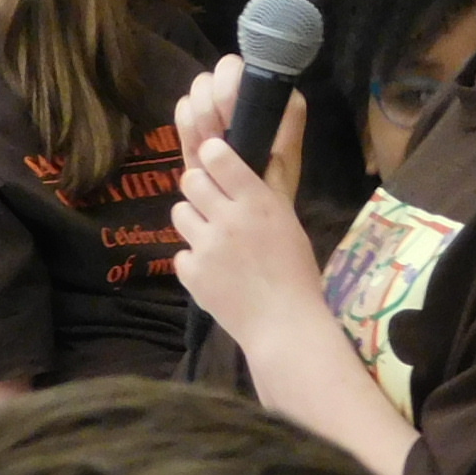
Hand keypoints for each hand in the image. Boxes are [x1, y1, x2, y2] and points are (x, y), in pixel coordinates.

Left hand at [171, 61, 321, 349]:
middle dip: (200, 187)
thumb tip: (259, 151)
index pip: (218, 155)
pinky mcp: (190, 273)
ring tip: (214, 239)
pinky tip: (214, 270)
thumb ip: (266, 189)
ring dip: (194, 221)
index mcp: (258, 202)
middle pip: (191, 180)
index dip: (213, 153)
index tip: (215, 158)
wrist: (283, 323)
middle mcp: (228, 218)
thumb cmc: (296, 270)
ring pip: (180, 213)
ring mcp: (205, 247)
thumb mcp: (288, 221)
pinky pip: (181, 252)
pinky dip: (194, 259)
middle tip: (214, 203)